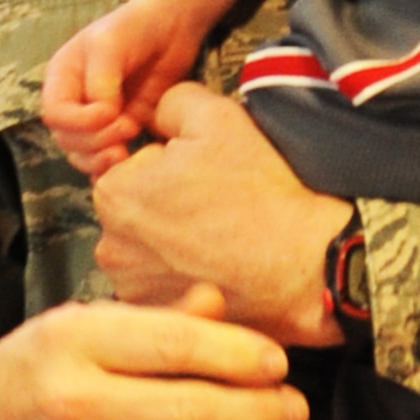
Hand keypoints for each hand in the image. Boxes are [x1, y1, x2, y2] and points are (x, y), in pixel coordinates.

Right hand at [0, 285, 313, 419]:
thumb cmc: (37, 371)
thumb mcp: (78, 325)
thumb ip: (152, 319)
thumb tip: (218, 302)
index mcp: (75, 340)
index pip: (173, 344)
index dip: (236, 353)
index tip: (277, 360)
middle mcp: (77, 401)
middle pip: (192, 409)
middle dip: (260, 410)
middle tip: (299, 406)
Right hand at [43, 0, 245, 177]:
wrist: (171, 28)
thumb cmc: (135, 27)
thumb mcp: (111, 43)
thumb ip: (101, 79)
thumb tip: (103, 115)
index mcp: (62, 78)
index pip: (54, 113)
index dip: (78, 121)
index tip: (110, 112)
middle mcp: (74, 101)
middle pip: (67, 139)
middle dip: (95, 141)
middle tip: (129, 127)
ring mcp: (96, 118)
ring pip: (83, 154)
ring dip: (101, 159)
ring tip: (128, 151)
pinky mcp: (120, 129)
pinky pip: (105, 159)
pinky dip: (111, 168)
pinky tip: (129, 164)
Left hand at [93, 83, 352, 347]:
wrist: (307, 265)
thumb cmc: (262, 193)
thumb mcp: (218, 118)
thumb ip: (171, 102)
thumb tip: (156, 116)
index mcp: (114, 194)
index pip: (133, 165)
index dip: (172, 164)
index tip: (205, 174)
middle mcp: (111, 247)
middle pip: (137, 209)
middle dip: (168, 202)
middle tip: (218, 204)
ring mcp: (134, 290)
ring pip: (149, 248)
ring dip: (175, 241)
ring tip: (222, 237)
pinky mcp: (161, 317)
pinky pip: (164, 284)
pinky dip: (186, 275)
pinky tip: (220, 266)